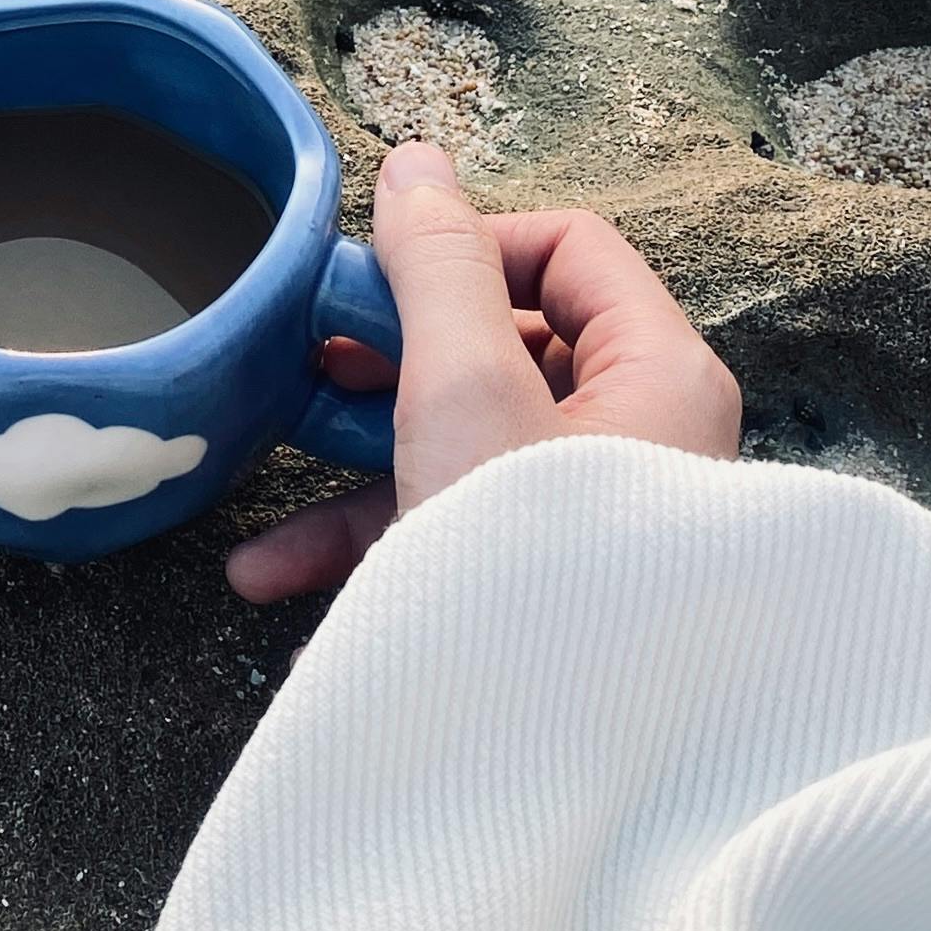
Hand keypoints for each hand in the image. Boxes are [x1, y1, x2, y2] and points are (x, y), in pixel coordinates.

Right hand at [227, 144, 742, 603]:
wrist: (559, 769)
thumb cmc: (536, 568)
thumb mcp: (465, 391)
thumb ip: (434, 269)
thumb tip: (417, 161)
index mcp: (658, 372)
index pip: (567, 248)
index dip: (465, 248)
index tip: (377, 286)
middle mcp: (642, 439)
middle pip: (506, 344)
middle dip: (389, 359)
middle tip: (310, 366)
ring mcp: (592, 521)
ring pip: (466, 443)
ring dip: (356, 458)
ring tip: (272, 467)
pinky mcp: (543, 589)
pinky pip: (456, 532)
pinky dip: (371, 538)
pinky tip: (274, 575)